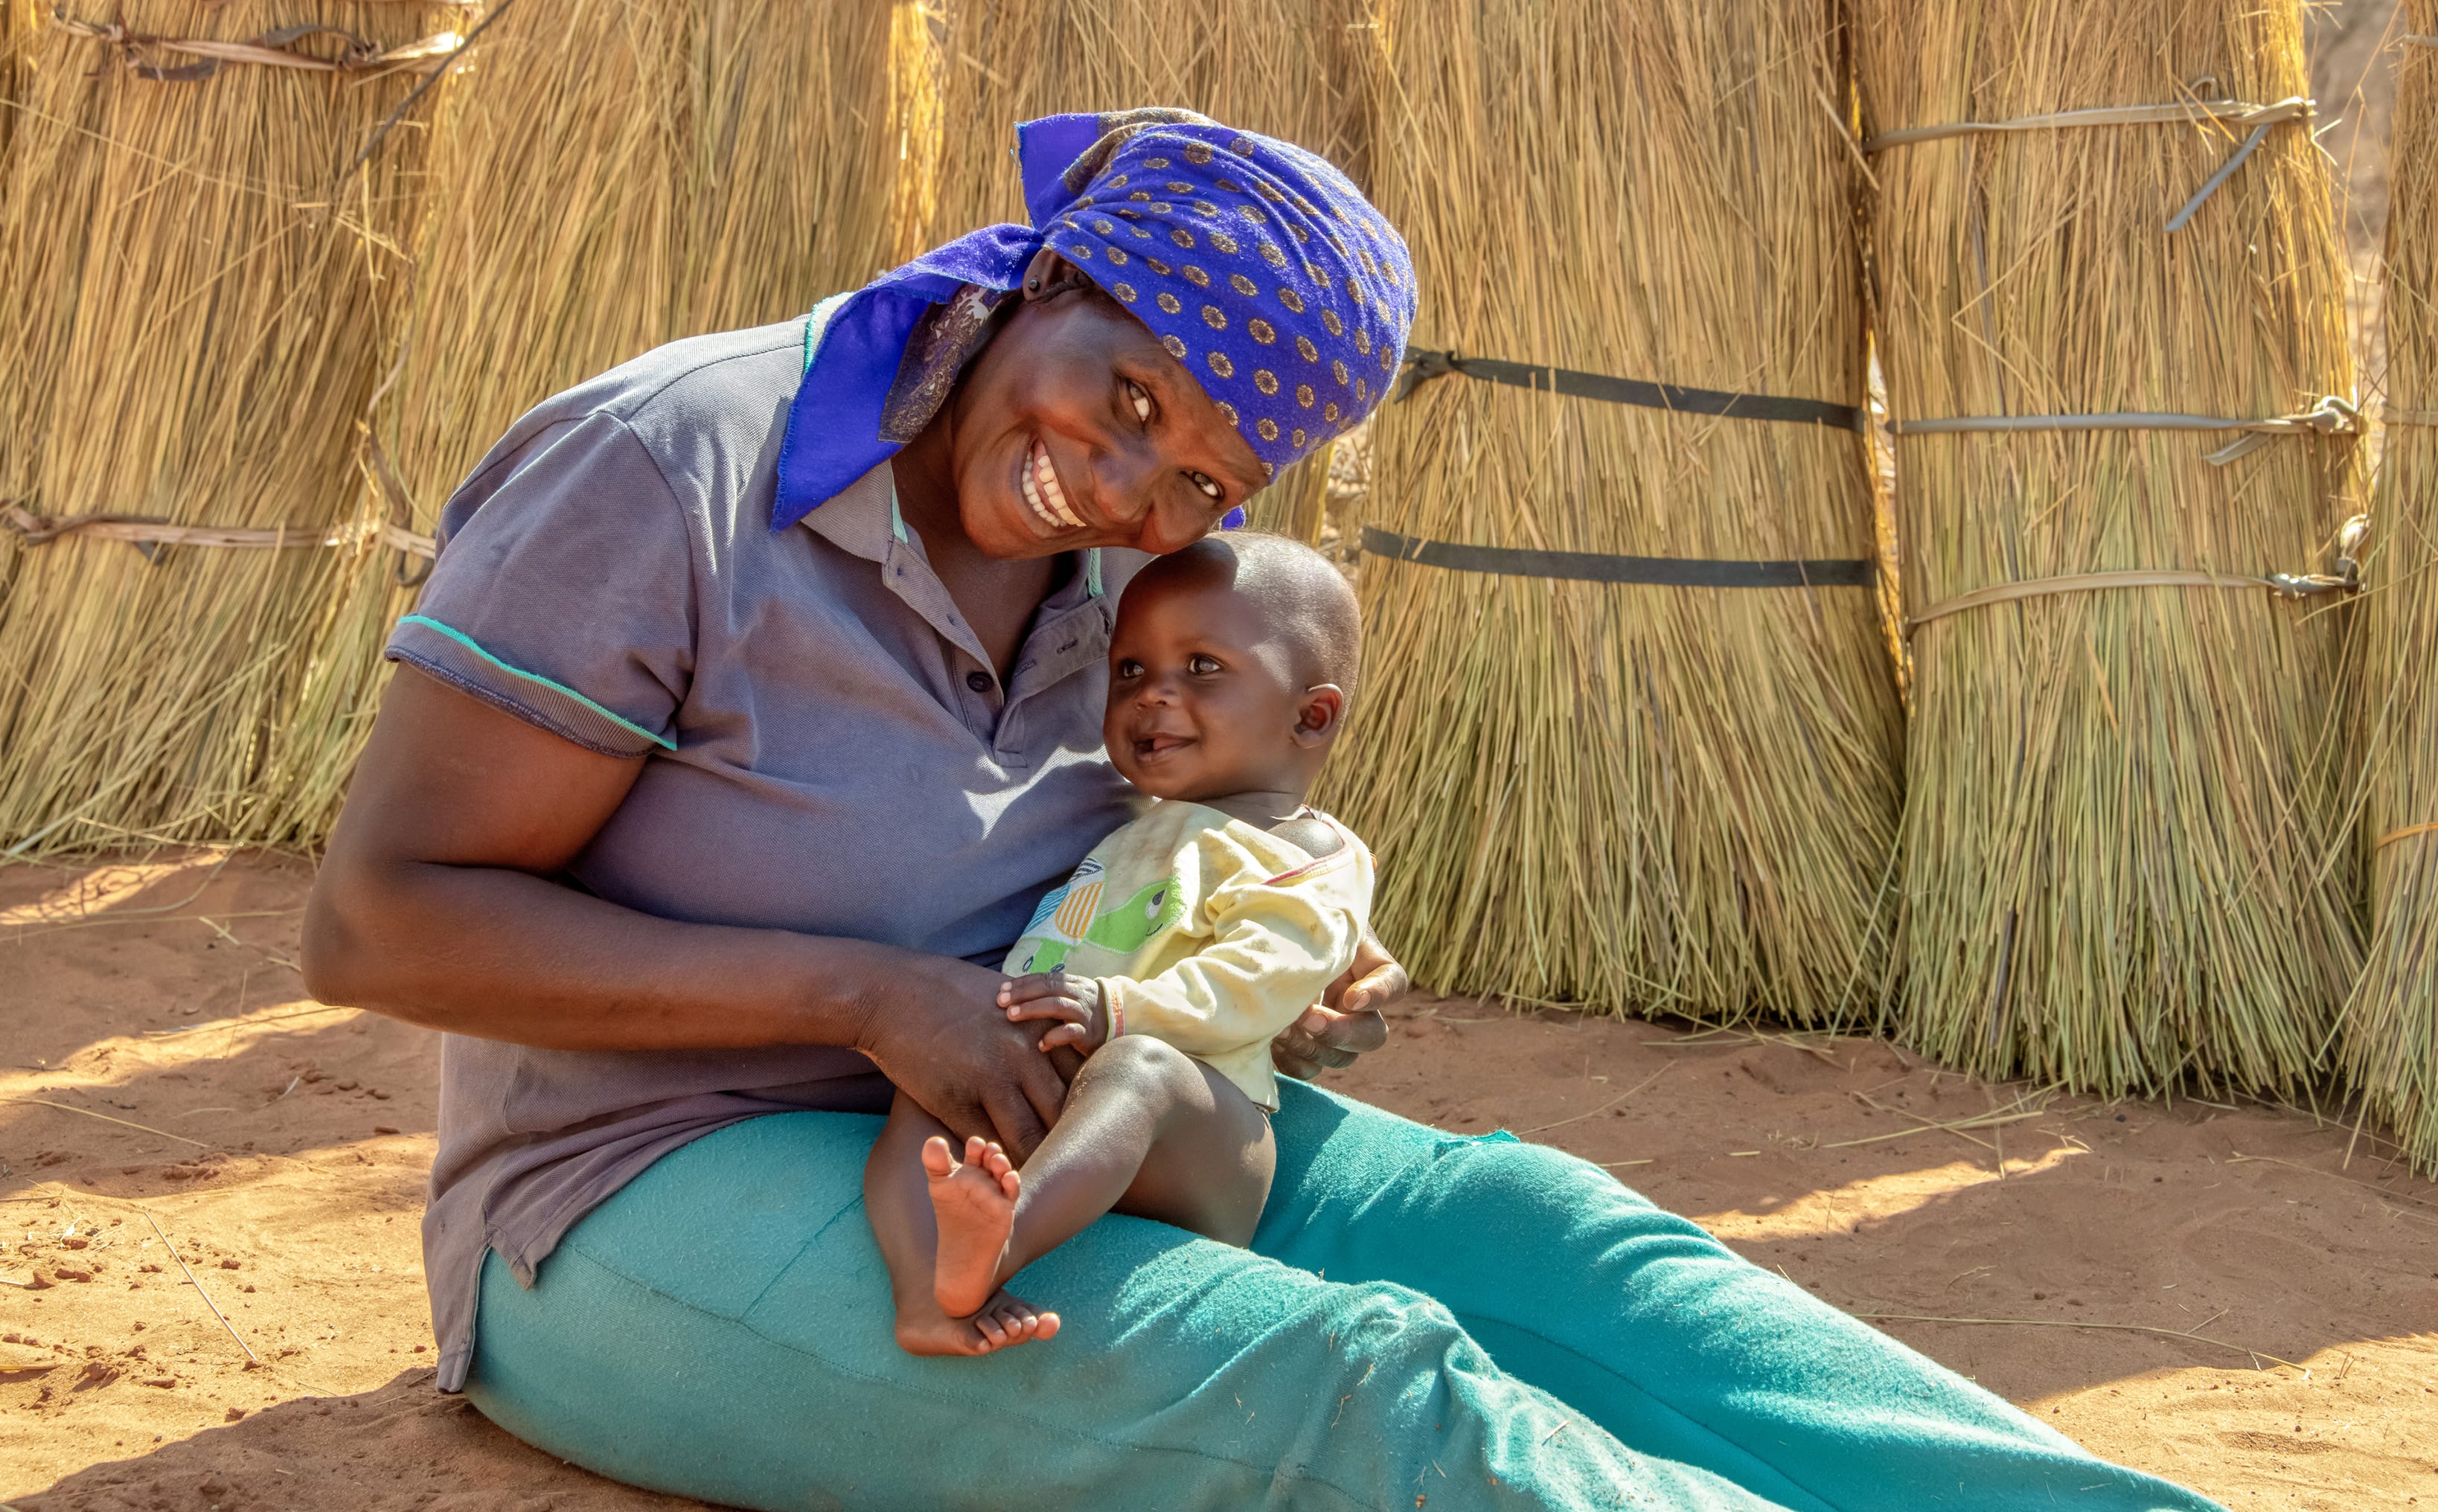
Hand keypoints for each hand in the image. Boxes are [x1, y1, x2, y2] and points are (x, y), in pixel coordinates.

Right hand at [854, 954, 1072, 1160]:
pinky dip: (996, 1160)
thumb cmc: (947, 991)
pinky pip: (987, 1144)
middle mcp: (1022, 1056)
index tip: (1090, 1122)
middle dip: (1071, 1139)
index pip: (1081, 1077)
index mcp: (1037, 1029)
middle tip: (1075, 1161)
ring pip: (1030, 1137)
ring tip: (1043, 1177)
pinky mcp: (955, 1102)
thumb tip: (1062, 1039)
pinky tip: (1001, 1172)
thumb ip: (1035, 1022)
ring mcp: (988, 1081)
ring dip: (1037, 1159)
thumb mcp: (1005, 998)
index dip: (1088, 1104)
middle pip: (1063, 1112)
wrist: (891, 996)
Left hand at [999, 970, 1106, 1053]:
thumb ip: (1050, 993)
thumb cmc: (1086, 1012)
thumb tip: (1016, 994)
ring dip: (1033, 1009)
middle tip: (1001, 1001)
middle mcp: (1079, 995)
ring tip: (1012, 1015)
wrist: (1121, 1024)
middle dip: (1022, 993)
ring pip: (1058, 1006)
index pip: (1045, 978)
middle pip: (1048, 988)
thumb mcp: (1072, 997)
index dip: (1023, 983)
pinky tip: (1040, 1044)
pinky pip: (1071, 1032)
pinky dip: (1054, 1036)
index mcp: (1072, 983)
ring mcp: (1085, 1014)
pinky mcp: (1089, 1034)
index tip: (1002, 989)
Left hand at [1272, 927, 1402, 1080]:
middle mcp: (1357, 1006)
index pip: (1394, 983)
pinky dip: (1292, 1061)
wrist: (1267, 937)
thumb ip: (1329, 928)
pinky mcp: (1304, 1046)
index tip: (1353, 995)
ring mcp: (1333, 1030)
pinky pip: (1308, 1069)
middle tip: (1309, 1019)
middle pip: (1372, 1036)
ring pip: (1340, 1058)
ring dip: (1312, 1048)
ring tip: (1280, 1029)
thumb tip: (1321, 942)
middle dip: (1341, 1033)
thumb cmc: (1296, 919)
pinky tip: (1270, 1041)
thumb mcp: (1318, 916)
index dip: (1379, 994)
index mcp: (1369, 968)